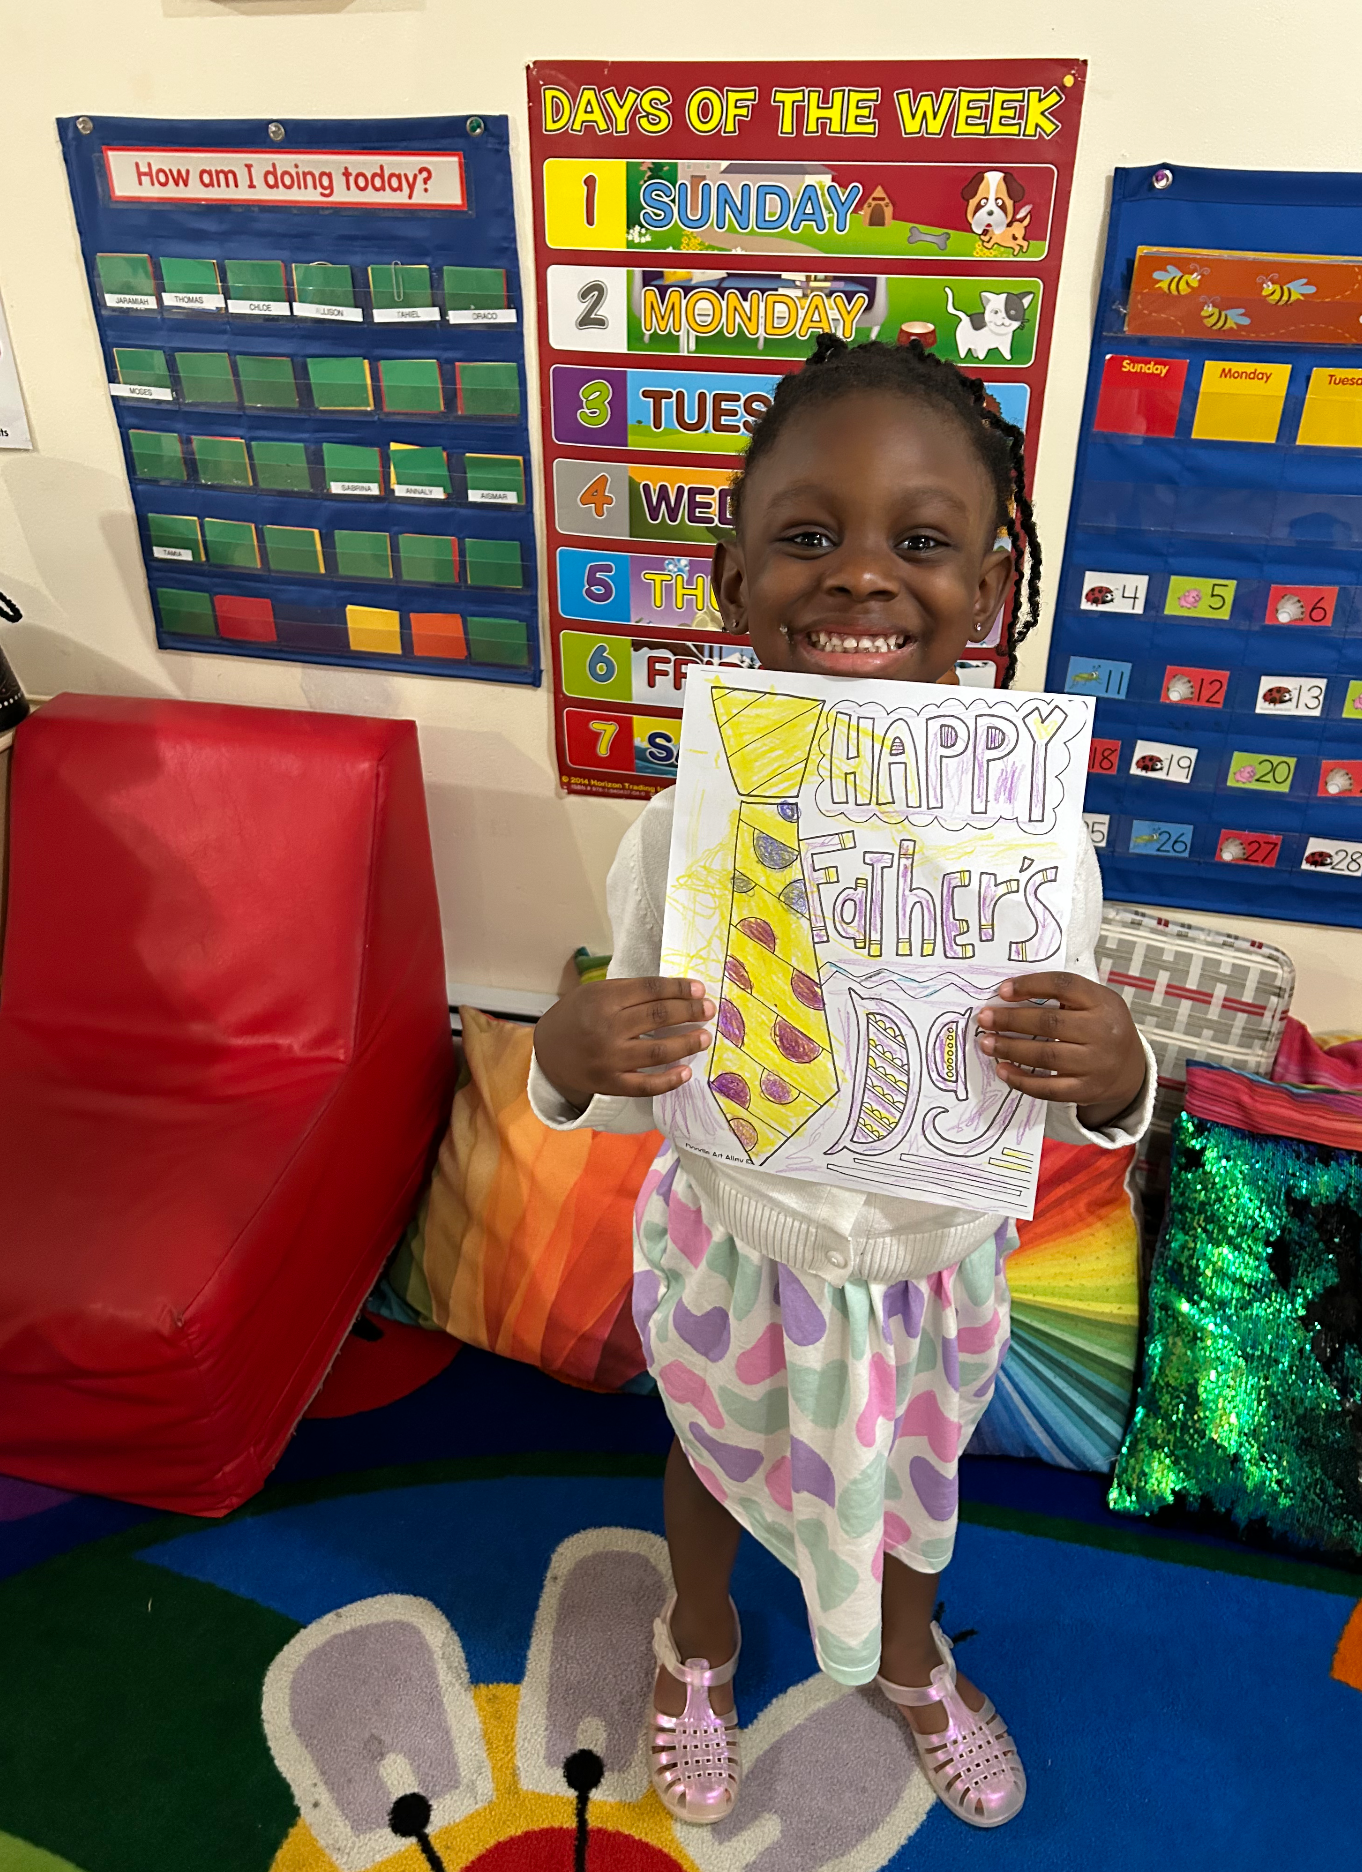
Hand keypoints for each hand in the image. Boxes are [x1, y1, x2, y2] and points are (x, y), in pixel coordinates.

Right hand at [534, 976, 714, 1109]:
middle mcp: (607, 1028)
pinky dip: (669, 1080)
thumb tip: (677, 992)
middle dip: (690, 1012)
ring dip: (687, 1043)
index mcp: (603, 999)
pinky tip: (686, 1072)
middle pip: (658, 1016)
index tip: (699, 988)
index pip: (651, 990)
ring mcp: (609, 1058)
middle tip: (708, 1009)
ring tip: (704, 1037)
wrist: (547, 1051)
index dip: (679, 988)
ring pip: (658, 1051)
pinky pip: (645, 1086)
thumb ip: (630, 992)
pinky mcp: (610, 1084)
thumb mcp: (595, 992)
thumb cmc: (576, 1015)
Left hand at [976, 972, 1146, 1129]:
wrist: (1129, 1070)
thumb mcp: (1094, 1002)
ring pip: (1046, 1056)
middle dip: (1011, 1020)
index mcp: (1103, 1002)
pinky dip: (1022, 1080)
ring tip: (987, 1043)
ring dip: (1010, 1048)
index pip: (1065, 986)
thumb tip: (1009, 995)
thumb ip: (1062, 995)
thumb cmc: (1102, 1028)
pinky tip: (1003, 1069)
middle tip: (985, 1018)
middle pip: (1050, 1023)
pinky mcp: (1086, 1090)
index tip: (1003, 990)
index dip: (1031, 985)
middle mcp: (1103, 1032)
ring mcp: (1097, 1064)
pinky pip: (1049, 1088)